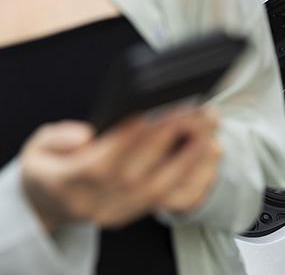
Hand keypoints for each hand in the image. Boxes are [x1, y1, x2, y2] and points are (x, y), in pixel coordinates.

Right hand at [20, 107, 220, 231]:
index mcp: (68, 182)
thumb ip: (56, 139)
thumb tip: (85, 135)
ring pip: (163, 190)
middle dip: (175, 140)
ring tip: (211, 130)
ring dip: (192, 159)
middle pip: (142, 174)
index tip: (162, 109)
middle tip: (200, 112)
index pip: (105, 161)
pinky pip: (171, 203)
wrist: (52, 204)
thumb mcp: (36, 149)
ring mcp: (120, 212)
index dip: (134, 136)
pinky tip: (210, 155)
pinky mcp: (136, 214)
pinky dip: (196, 179)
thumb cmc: (49, 170)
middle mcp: (97, 202)